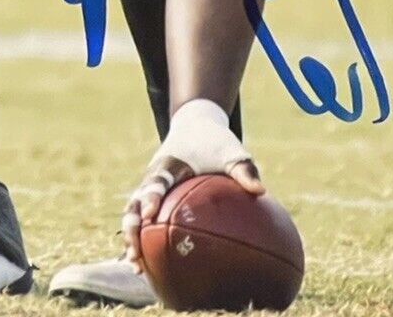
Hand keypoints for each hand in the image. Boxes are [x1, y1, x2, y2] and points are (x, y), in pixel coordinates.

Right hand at [121, 100, 263, 270]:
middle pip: (135, 202)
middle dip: (133, 226)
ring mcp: (149, 189)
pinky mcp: (154, 198)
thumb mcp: (231, 151)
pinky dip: (144, 240)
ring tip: (136, 266)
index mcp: (168, 163)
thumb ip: (243, 169)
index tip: (150, 215)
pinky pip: (144, 221)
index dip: (151, 197)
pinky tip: (148, 266)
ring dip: (132, 238)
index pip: (156, 181)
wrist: (196, 125)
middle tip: (135, 250)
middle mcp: (153, 177)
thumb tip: (260, 191)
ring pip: (134, 214)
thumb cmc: (214, 141)